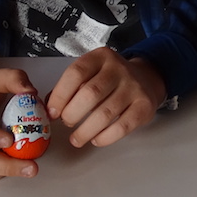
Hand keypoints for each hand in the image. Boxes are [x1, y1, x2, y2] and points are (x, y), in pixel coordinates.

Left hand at [47, 48, 166, 147]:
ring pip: (105, 113)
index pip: (76, 73)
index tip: (52, 112)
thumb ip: (70, 86)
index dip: (60, 95)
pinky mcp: (144, 106)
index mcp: (100, 57)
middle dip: (72, 114)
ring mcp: (134, 87)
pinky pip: (122, 126)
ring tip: (76, 138)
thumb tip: (49, 107)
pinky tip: (96, 139)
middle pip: (90, 93)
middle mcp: (118, 69)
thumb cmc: (111, 80)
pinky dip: (106, 137)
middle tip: (67, 123)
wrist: (147, 79)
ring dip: (86, 131)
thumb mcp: (91, 73)